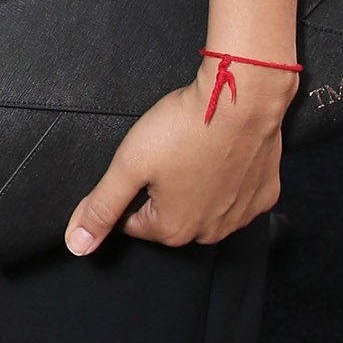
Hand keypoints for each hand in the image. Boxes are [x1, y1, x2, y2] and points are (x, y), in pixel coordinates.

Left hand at [65, 64, 289, 255]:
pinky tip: (222, 154)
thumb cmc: (186, 126)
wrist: (242, 97)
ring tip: (195, 150)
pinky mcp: (265, 195)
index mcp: (173, 230)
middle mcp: (210, 232)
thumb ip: (101, 207)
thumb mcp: (128, 165)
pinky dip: (228, 178)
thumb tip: (77, 244)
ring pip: (204, 206)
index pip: (132, 220)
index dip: (131, 187)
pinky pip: (236, 195)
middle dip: (163, 189)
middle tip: (170, 152)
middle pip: (169, 216)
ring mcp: (241, 216)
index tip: (142, 162)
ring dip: (196, 185)